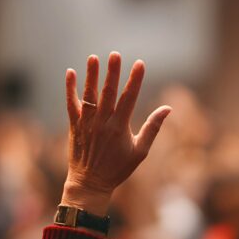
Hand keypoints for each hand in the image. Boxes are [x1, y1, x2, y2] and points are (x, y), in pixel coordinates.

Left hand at [60, 52, 171, 216]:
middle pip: (108, 93)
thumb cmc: (118, 168)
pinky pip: (71, 104)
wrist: (90, 184)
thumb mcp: (140, 151)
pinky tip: (71, 72)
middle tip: (115, 54)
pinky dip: (70, 89)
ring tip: (93, 58)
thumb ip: (153, 128)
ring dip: (91, 76)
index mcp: (120, 128)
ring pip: (89, 95)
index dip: (135, 80)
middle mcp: (102, 123)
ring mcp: (87, 124)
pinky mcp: (74, 126)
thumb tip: (168, 108)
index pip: (129, 98)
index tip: (140, 63)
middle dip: (113, 72)